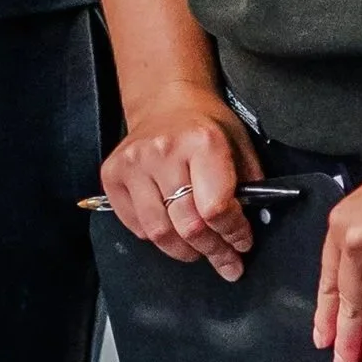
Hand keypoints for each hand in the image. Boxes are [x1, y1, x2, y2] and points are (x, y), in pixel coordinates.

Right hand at [100, 90, 262, 280]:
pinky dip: (156, 237)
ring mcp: (133, 163)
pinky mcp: (112, 174)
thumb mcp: (239, 146)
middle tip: (226, 261)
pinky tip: (171, 229)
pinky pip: (136, 226)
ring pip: (159, 233)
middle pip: (189, 226)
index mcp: (201, 141)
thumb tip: (249, 229)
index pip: (216, 208)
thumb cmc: (206, 125)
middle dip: (213, 250)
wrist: (166, 101)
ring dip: (184, 251)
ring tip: (199, 251)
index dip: (233, 234)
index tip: (242, 244)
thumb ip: (249, 187)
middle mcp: (163, 151)